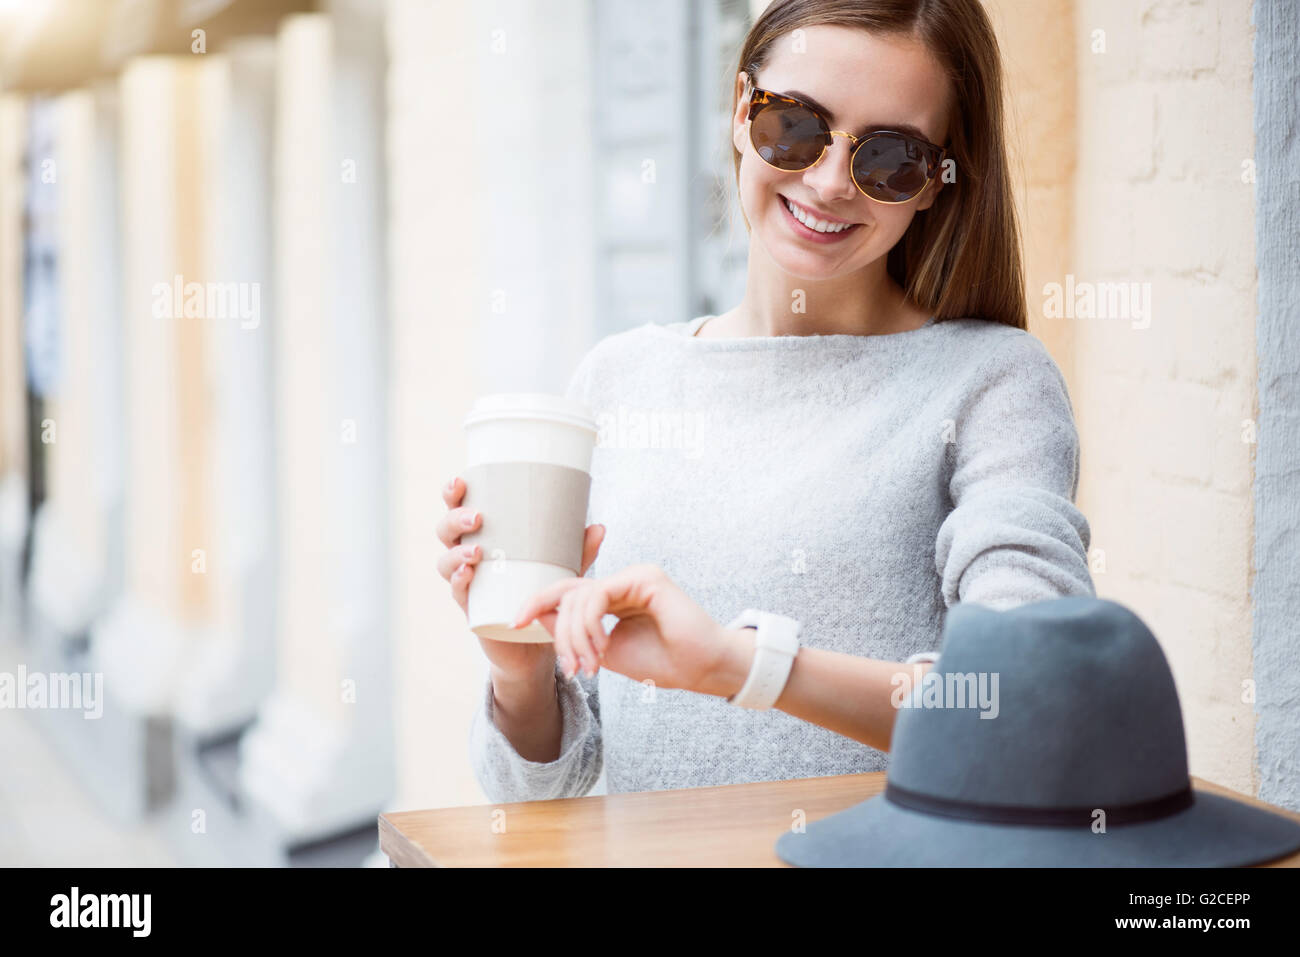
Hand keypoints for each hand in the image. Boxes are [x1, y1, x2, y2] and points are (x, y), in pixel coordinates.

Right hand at [437, 474, 605, 681]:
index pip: (459, 508)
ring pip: (445, 561)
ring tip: (477, 552)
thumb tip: (599, 527)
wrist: (534, 643)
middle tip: (477, 517)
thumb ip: (579, 551)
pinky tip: (466, 576)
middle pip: (446, 530)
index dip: (453, 493)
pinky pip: (457, 592)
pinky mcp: (470, 608)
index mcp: (484, 536)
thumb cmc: (541, 592)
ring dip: (456, 553)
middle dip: (455, 519)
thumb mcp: (562, 568)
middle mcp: (467, 556)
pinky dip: (458, 582)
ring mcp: (466, 582)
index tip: (462, 480)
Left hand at [511, 563, 749, 696]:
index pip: (567, 594)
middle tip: (570, 667)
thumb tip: (536, 616)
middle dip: (556, 629)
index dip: (537, 604)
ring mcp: (633, 575)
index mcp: (613, 597)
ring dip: (575, 635)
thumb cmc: (660, 662)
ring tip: (590, 665)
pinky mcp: (644, 576)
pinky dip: (590, 624)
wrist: (701, 669)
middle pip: (568, 593)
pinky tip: (600, 648)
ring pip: (580, 595)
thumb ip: (574, 633)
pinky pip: (598, 594)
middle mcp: (622, 581)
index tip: (516, 624)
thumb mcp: (603, 651)